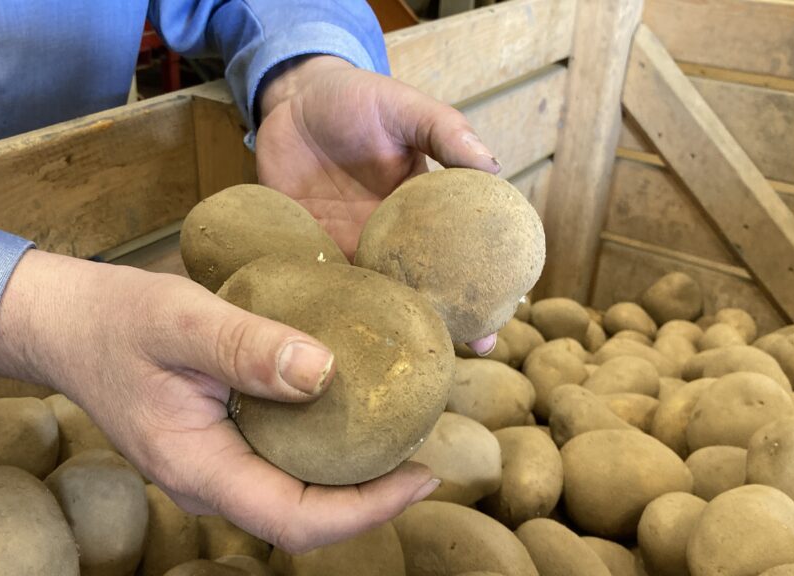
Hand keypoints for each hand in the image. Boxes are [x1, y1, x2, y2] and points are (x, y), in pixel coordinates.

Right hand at [0, 250, 438, 552]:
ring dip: (351, 475)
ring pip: (294, 493)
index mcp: (198, 468)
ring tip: (402, 432)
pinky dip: (323, 446)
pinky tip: (350, 408)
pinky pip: (280, 463)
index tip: (422, 473)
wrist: (67, 323)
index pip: (296, 521)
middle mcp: (209, 482)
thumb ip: (247, 347)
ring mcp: (213, 468)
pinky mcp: (218, 445)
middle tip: (426, 450)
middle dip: (371, 498)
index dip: (367, 509)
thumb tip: (326, 373)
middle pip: (305, 518)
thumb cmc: (117, 319)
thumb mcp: (181, 319)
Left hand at [257, 55, 500, 355]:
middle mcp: (390, 238)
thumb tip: (493, 165)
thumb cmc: (357, 99)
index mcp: (422, 210)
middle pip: (423, 288)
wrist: (291, 100)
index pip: (460, 254)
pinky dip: (332, 308)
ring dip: (388, 327)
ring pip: (375, 297)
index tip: (502, 319)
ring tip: (403, 362)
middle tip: (467, 355)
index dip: (482, 286)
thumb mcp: (407, 109)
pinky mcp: (308, 249)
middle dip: (445, 323)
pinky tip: (338, 339)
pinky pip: (323, 284)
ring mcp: (350, 247)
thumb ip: (445, 132)